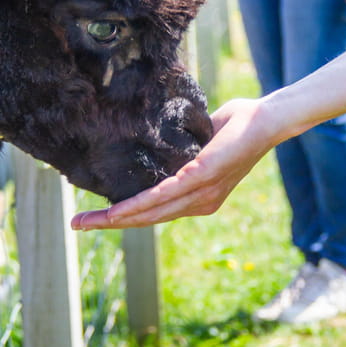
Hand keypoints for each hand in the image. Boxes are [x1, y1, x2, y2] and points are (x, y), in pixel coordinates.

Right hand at [71, 97, 275, 229]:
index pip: (157, 212)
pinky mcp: (204, 177)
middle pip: (148, 219)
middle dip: (110, 224)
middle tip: (76, 225)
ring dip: (116, 219)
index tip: (96, 219)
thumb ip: (183, 148)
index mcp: (201, 197)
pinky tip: (117, 210)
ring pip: (152, 212)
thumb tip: (160, 137)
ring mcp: (203, 193)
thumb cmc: (239, 127)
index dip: (126, 216)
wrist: (267, 121)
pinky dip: (140, 203)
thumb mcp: (204, 143)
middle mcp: (201, 202)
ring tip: (86, 222)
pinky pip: (166, 194)